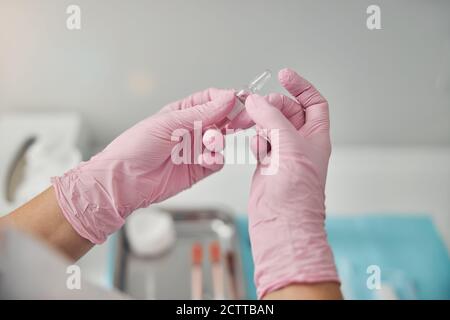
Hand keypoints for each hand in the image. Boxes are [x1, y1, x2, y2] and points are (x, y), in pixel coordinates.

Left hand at [52, 88, 235, 243]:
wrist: (124, 182)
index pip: (211, 99)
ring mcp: (195, 149)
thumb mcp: (168, 123)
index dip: (227, 98)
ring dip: (220, 141)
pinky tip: (205, 159)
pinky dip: (216, 159)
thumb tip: (227, 98)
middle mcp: (191, 129)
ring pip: (221, 141)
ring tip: (210, 144)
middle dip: (233, 119)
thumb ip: (201, 113)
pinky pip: (217, 161)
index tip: (240, 100)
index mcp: (182, 112)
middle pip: (222, 119)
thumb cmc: (134, 148)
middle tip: (241, 121)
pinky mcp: (198, 169)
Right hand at [245, 68, 338, 298]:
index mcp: (316, 136)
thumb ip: (271, 118)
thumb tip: (255, 100)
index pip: (313, 102)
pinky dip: (255, 141)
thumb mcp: (288, 145)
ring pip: (269, 125)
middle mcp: (301, 143)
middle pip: (286, 111)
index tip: (283, 76)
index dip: (300, 87)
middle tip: (257, 106)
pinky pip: (259, 141)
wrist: (281, 220)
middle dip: (272, 106)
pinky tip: (258, 151)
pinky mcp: (266, 163)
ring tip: (254, 130)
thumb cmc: (296, 192)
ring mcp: (283, 153)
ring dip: (260, 124)